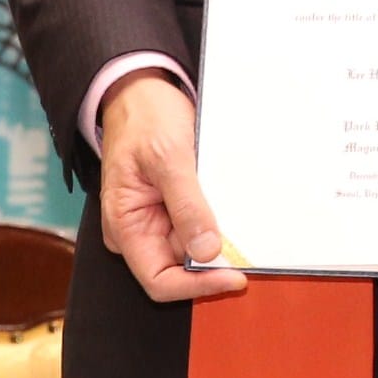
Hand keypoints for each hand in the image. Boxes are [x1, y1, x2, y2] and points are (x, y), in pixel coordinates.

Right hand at [95, 72, 243, 301]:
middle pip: (182, 269)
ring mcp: (160, 221)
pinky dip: (222, 224)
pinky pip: (203, 225)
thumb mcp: (167, 157)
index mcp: (126, 226)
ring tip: (247, 227)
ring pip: (197, 250)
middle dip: (216, 264)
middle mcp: (141, 231)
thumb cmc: (144, 119)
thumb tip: (206, 250)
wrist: (143, 91)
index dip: (197, 286)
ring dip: (223, 244)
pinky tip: (238, 212)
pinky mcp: (177, 207)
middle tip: (251, 252)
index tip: (234, 277)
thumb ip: (186, 205)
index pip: (159, 280)